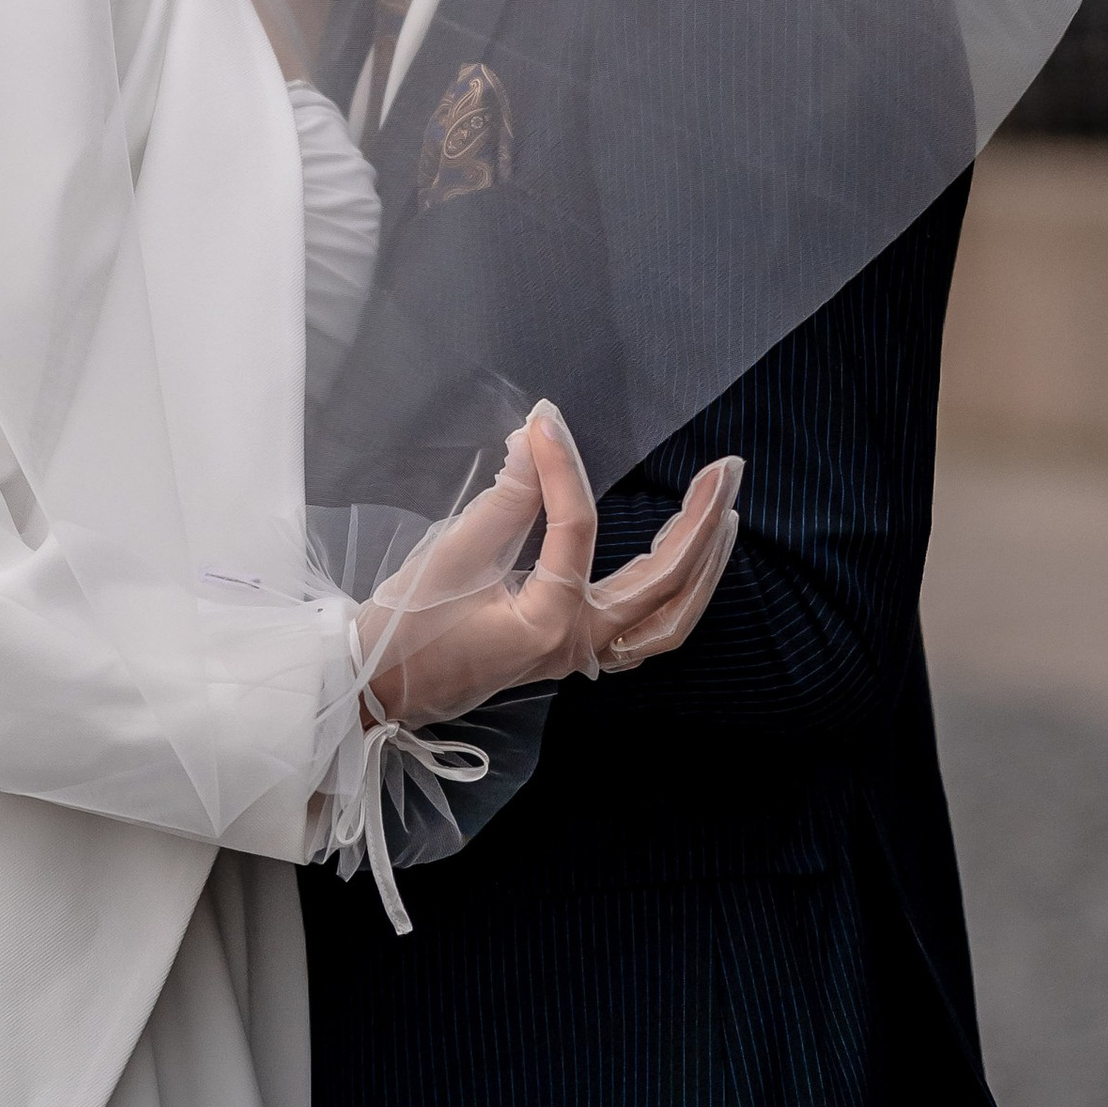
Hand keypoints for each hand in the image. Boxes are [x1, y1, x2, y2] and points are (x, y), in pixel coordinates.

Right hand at [355, 406, 741, 729]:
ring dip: (702, 565)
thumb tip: (537, 439)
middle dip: (700, 521)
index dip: (561, 465)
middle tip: (728, 467)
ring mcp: (580, 656)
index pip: (575, 529)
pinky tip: (685, 564)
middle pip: (665, 585)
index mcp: (548, 623)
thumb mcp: (451, 555)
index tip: (545, 420)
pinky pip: (647, 633)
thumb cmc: (407, 625)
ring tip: (724, 510)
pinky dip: (675, 598)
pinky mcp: (571, 654)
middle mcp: (578, 646)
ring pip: (670, 619)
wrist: (380, 687)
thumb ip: (505, 498)